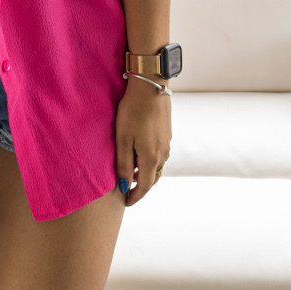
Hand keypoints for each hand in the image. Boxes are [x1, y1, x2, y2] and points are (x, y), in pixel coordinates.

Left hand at [115, 74, 170, 206]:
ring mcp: (167, 143)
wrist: (151, 87)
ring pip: (157, 166)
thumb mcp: (123, 139)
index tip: (126, 202)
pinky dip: (150, 162)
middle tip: (127, 191)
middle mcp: (163, 153)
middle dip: (141, 187)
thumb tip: (125, 186)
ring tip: (132, 174)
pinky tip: (140, 154)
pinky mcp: (167, 133)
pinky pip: (159, 155)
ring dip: (146, 174)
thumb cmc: (133, 112)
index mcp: (152, 157)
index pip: (145, 186)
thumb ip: (124, 164)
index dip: (135, 196)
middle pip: (153, 178)